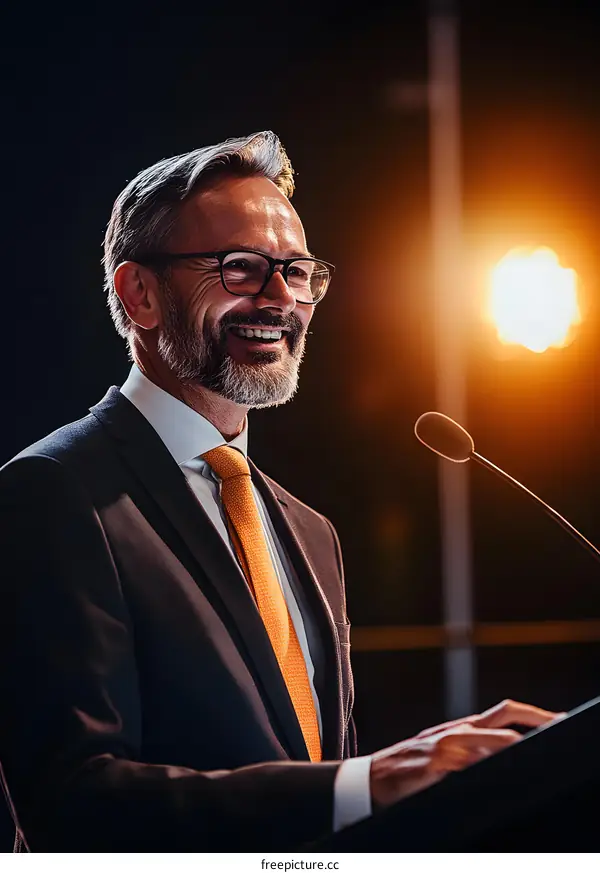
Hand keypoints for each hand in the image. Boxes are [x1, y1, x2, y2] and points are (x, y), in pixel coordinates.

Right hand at [370, 699, 564, 808]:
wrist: (373, 778)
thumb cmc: (411, 767)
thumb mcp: (444, 754)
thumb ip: (472, 752)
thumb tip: (508, 754)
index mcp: (463, 728)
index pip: (505, 712)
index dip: (534, 714)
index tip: (557, 719)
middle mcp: (457, 732)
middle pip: (502, 714)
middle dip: (534, 718)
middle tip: (557, 724)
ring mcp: (445, 747)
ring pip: (486, 738)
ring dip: (508, 744)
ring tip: (528, 748)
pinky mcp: (432, 765)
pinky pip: (462, 765)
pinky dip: (479, 766)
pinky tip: (491, 773)